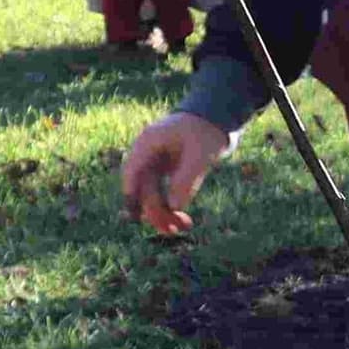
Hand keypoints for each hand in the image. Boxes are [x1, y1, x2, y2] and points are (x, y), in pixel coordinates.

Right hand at [120, 111, 230, 235]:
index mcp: (148, 142)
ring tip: (178, 229)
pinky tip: (181, 220)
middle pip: (142, 187)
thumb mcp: (201, 155)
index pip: (132, 171)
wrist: (216, 118)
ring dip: (162, 212)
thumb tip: (175, 206)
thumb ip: (187, 179)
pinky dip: (170, 207)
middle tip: (170, 230)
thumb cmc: (206, 131)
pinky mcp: (165, 172)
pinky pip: (162, 193)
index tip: (134, 216)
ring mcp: (155, 163)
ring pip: (151, 193)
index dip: (131, 194)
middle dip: (154, 211)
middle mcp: (147, 154)